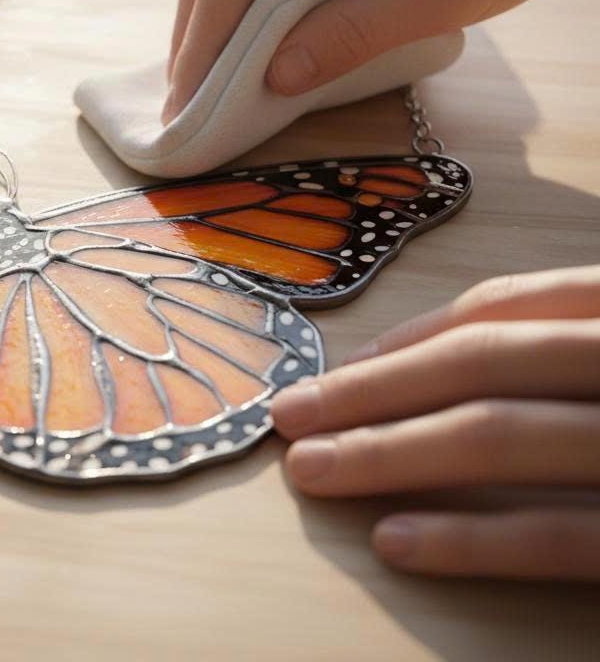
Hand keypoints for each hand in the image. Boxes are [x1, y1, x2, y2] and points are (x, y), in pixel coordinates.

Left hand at [270, 265, 599, 579]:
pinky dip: (469, 538)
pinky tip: (393, 540)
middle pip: (479, 362)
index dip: (408, 338)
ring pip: (496, 435)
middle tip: (290, 415)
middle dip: (373, 389)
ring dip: (388, 452)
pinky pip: (557, 535)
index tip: (336, 369)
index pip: (503, 307)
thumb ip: (557, 348)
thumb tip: (416, 361)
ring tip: (311, 470)